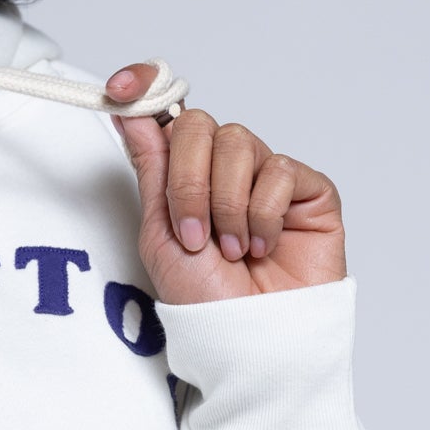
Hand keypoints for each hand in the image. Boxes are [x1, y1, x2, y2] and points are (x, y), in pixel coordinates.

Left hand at [106, 67, 346, 303]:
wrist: (251, 339)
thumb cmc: (206, 300)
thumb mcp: (160, 234)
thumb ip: (153, 169)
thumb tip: (130, 112)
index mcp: (186, 177)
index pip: (169, 114)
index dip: (146, 90)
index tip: (120, 90)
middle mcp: (226, 170)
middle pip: (200, 125)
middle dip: (189, 181)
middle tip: (194, 232)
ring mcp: (267, 178)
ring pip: (238, 143)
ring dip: (226, 205)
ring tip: (232, 250)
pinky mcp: (308, 191)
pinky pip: (278, 171)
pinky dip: (264, 215)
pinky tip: (264, 247)